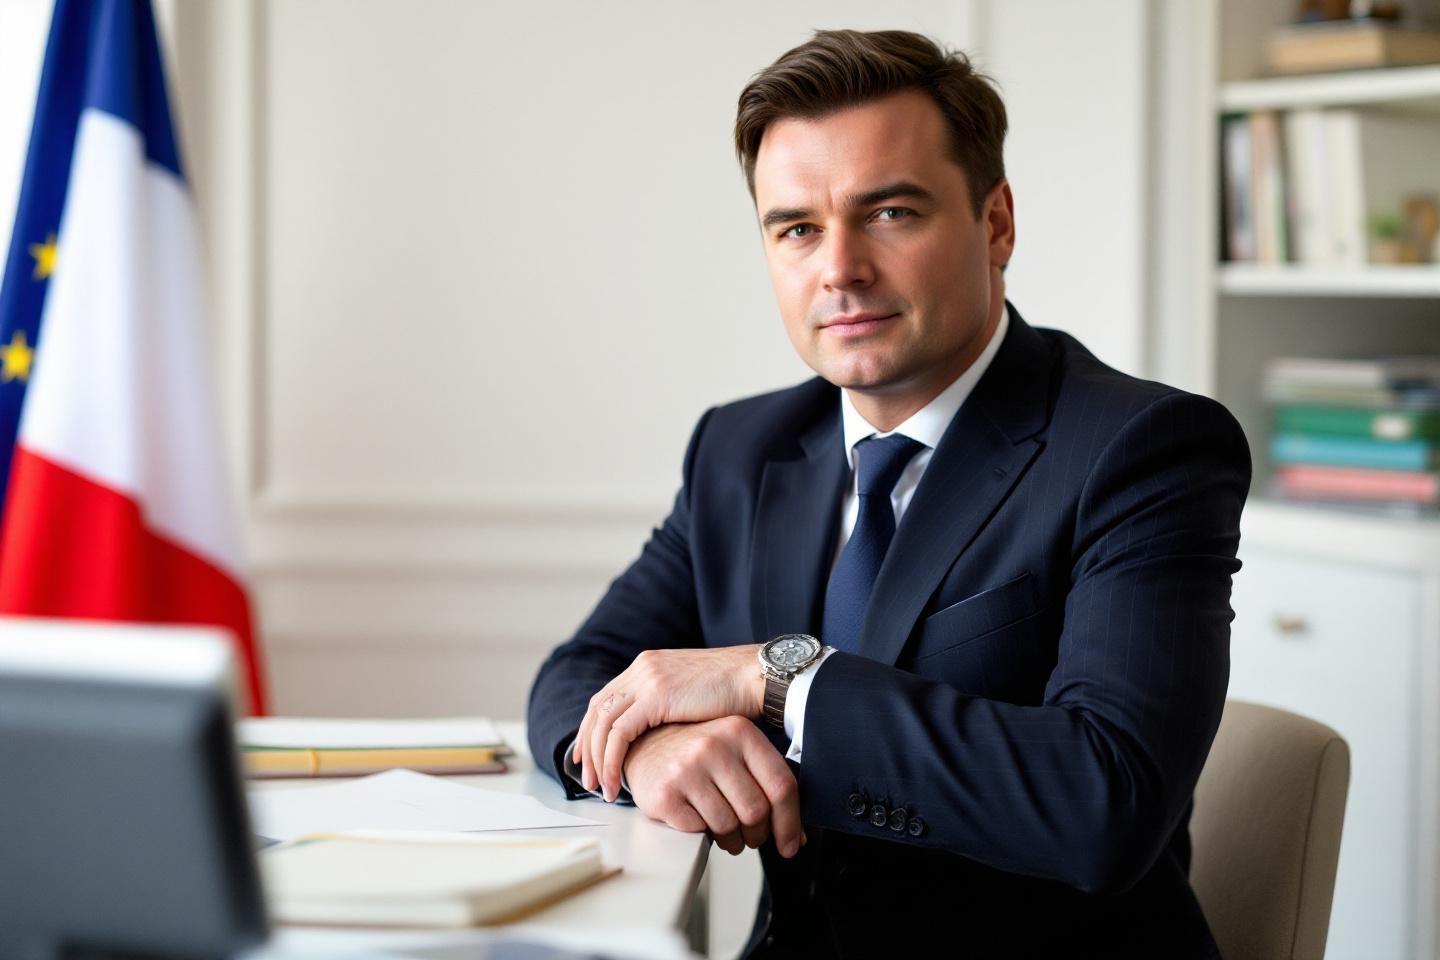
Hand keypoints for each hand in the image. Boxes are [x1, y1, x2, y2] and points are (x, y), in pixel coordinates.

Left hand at [574, 645, 764, 800]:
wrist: (756, 677)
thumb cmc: (735, 692)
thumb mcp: (692, 695)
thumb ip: (671, 706)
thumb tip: (661, 734)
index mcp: (648, 666)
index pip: (606, 699)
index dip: (592, 730)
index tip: (588, 757)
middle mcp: (641, 668)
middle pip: (597, 710)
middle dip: (587, 747)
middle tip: (587, 779)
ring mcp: (646, 679)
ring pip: (603, 724)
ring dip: (597, 760)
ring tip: (600, 788)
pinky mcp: (655, 696)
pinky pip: (619, 734)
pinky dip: (612, 761)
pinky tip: (616, 781)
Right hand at [623, 716, 804, 858]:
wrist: (644, 746)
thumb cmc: (698, 754)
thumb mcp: (735, 751)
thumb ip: (767, 783)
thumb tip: (797, 836)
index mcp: (740, 732)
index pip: (781, 785)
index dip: (790, 823)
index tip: (790, 845)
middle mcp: (714, 746)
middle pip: (756, 811)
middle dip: (757, 835)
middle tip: (750, 837)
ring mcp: (686, 769)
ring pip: (728, 826)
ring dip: (732, 841)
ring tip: (725, 834)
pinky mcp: (664, 793)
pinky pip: (698, 831)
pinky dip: (703, 835)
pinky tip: (699, 822)